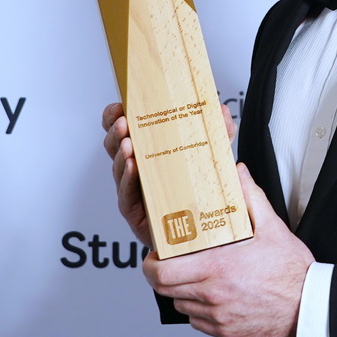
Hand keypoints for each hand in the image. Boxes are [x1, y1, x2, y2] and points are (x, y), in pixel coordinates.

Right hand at [102, 101, 237, 249]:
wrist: (204, 230)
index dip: (115, 118)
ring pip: (119, 169)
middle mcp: (136, 170)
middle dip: (116, 132)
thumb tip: (221, 111)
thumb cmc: (200, 189)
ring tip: (128, 143)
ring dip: (121, 154)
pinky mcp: (137, 212)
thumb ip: (220, 132)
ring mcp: (134, 190)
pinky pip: (126, 195)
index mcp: (148, 151)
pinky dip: (128, 180)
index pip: (125, 130)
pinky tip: (132, 168)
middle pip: (115, 146)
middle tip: (124, 122)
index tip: (119, 106)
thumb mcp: (213, 154)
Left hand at [145, 165, 313, 336]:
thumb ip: (251, 198)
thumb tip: (239, 174)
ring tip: (193, 278)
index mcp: (218, 267)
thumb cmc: (293, 272)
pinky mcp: (225, 331)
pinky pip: (197, 322)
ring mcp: (217, 315)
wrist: (309, 308)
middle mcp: (213, 294)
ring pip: (180, 305)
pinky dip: (197, 310)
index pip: (163, 272)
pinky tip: (211, 297)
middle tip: (166, 266)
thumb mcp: (273, 228)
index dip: (150, 264)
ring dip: (180, 292)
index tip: (154, 256)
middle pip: (164, 290)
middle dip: (160, 276)